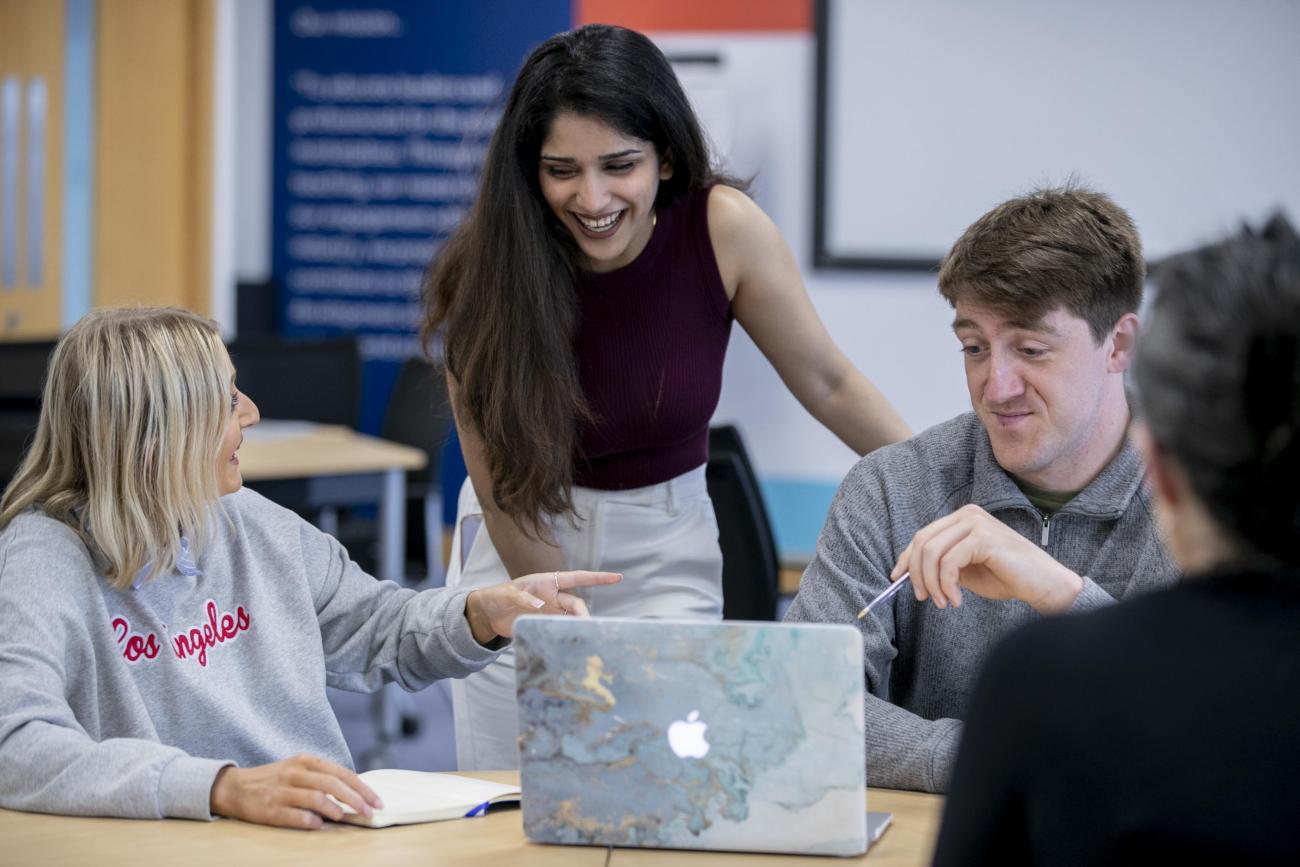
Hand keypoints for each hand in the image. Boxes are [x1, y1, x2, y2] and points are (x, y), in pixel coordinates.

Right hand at [209, 753, 382, 828]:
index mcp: (306, 761)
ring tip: (345, 817)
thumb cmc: (274, 780)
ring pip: (316, 798)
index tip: (377, 801)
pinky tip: (319, 824)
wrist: (234, 787)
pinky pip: (297, 816)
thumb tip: (354, 794)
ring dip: (335, 809)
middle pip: (333, 784)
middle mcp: (295, 773)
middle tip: (370, 812)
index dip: (362, 788)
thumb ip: (322, 778)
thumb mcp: (299, 770)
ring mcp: (282, 791)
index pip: (341, 773)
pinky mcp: (271, 809)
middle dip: (356, 799)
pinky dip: (312, 821)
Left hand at [465, 570, 621, 643]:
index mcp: (546, 582)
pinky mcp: (544, 626)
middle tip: (586, 626)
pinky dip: (566, 637)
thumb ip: (521, 598)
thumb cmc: (496, 597)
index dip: (597, 578)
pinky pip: (560, 631)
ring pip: (571, 619)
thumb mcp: (505, 594)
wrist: (487, 615)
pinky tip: (570, 646)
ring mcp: (550, 613)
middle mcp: (553, 597)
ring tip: (583, 639)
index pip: (576, 578)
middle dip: (583, 614)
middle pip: (576, 604)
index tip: (617, 578)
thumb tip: (538, 606)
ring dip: (577, 627)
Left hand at [892, 504, 1082, 612]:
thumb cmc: (1007, 577)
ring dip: (933, 583)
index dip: (907, 558)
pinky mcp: (984, 537)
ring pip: (932, 552)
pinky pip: (949, 562)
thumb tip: (907, 572)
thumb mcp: (965, 570)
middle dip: (917, 574)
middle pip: (922, 542)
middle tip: (924, 598)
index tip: (897, 579)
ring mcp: (976, 523)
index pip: (922, 535)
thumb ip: (941, 565)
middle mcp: (968, 514)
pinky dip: (946, 585)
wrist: (1043, 585)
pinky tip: (956, 600)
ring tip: (944, 602)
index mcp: (962, 519)